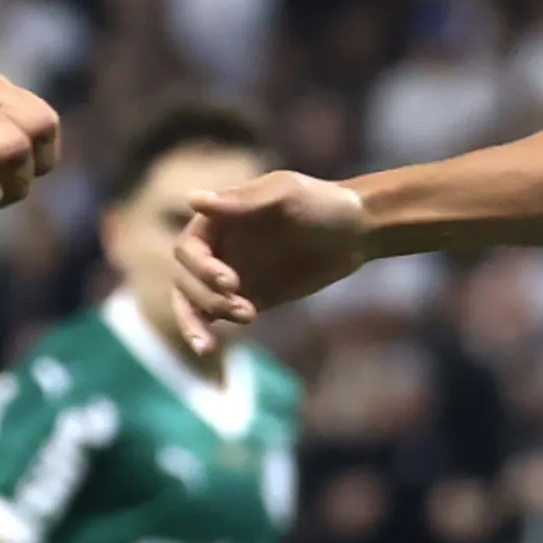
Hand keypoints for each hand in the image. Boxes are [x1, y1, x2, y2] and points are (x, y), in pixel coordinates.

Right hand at [173, 168, 373, 336]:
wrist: (356, 230)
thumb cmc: (322, 202)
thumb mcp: (286, 194)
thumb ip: (242, 202)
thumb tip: (193, 199)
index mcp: (218, 219)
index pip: (188, 250)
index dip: (201, 269)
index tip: (231, 282)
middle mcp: (217, 248)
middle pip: (186, 281)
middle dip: (208, 298)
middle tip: (246, 310)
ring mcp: (230, 275)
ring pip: (194, 303)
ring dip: (206, 319)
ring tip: (247, 319)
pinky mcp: (248, 298)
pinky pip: (216, 317)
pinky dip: (209, 332)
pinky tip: (211, 348)